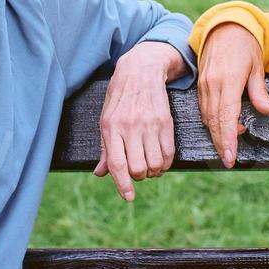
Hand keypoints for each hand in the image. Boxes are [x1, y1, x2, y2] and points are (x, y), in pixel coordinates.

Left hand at [93, 42, 183, 200]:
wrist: (141, 71)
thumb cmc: (119, 97)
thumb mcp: (106, 119)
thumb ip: (105, 149)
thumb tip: (100, 173)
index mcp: (111, 127)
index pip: (117, 163)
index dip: (122, 184)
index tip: (128, 197)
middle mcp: (130, 127)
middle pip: (138, 168)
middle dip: (138, 176)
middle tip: (138, 171)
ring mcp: (150, 125)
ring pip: (154, 164)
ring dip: (153, 172)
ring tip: (150, 166)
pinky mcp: (166, 123)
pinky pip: (168, 154)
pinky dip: (165, 163)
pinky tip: (160, 160)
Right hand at [196, 23, 268, 167]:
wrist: (225, 28)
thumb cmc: (245, 46)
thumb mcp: (257, 68)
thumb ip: (261, 92)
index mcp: (228, 80)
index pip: (226, 116)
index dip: (228, 139)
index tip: (230, 157)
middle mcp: (212, 84)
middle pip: (214, 121)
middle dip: (221, 143)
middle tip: (228, 161)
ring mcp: (204, 85)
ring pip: (207, 117)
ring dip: (217, 133)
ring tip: (231, 143)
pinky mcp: (200, 85)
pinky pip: (203, 108)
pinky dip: (211, 121)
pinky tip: (223, 126)